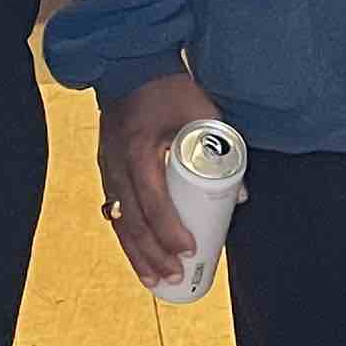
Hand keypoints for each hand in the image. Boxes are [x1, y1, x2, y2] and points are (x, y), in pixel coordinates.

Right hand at [97, 66, 210, 288]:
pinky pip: (113, 210)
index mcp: (139, 150)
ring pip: (119, 221)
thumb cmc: (168, 88)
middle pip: (132, 221)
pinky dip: (125, 235)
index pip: (152, 200)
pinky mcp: (105, 169)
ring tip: (154, 280)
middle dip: (153, 254)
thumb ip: (221, 148)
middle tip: (175, 275)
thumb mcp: (201, 111)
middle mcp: (116, 163)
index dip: (170, 230)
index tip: (189, 249)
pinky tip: (136, 256)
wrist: (129, 64)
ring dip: (136, 253)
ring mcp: (106, 167)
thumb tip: (240, 195)